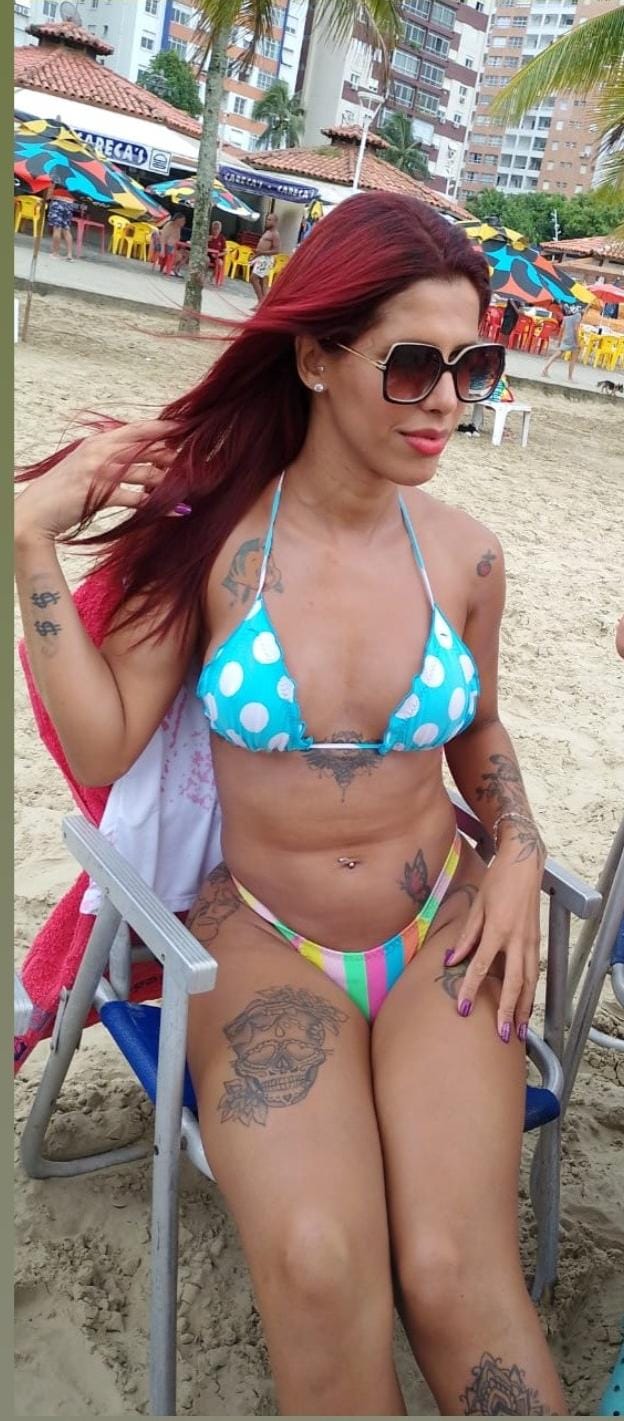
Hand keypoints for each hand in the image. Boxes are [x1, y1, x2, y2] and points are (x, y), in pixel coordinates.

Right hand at [14, 418, 181, 543]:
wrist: (35, 513)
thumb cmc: (62, 492)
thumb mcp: (85, 465)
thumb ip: (108, 457)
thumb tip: (139, 460)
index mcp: (99, 441)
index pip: (137, 429)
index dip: (163, 428)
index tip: (185, 428)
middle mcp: (100, 451)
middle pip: (147, 449)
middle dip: (174, 458)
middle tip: (196, 465)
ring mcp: (99, 472)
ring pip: (146, 473)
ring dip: (170, 483)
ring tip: (191, 490)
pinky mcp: (100, 495)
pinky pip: (138, 499)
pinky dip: (160, 506)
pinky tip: (178, 511)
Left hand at [445, 843, 541, 1042]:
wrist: (525, 865)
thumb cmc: (497, 882)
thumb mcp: (477, 906)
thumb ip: (465, 936)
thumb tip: (450, 960)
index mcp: (498, 930)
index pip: (481, 966)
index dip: (472, 988)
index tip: (464, 1008)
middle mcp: (518, 940)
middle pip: (513, 982)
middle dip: (507, 1010)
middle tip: (502, 1035)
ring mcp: (531, 942)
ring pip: (530, 982)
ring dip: (524, 1008)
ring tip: (518, 1031)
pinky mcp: (537, 941)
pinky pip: (534, 973)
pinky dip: (531, 992)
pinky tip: (526, 1006)